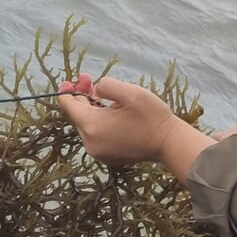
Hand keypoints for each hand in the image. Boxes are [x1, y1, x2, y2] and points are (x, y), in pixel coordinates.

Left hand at [58, 73, 185, 165]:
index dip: (66, 92)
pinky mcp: (107, 156)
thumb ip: (106, 85)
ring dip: (90, 109)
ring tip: (100, 94)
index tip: (68, 80)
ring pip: (86, 125)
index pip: (68, 107)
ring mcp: (98, 152)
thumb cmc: (152, 116)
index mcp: (92, 127)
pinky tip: (108, 111)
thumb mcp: (130, 92)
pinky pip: (95, 135)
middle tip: (88, 80)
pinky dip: (98, 122)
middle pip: (77, 116)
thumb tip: (96, 89)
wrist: (169, 143)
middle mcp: (90, 143)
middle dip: (81, 96)